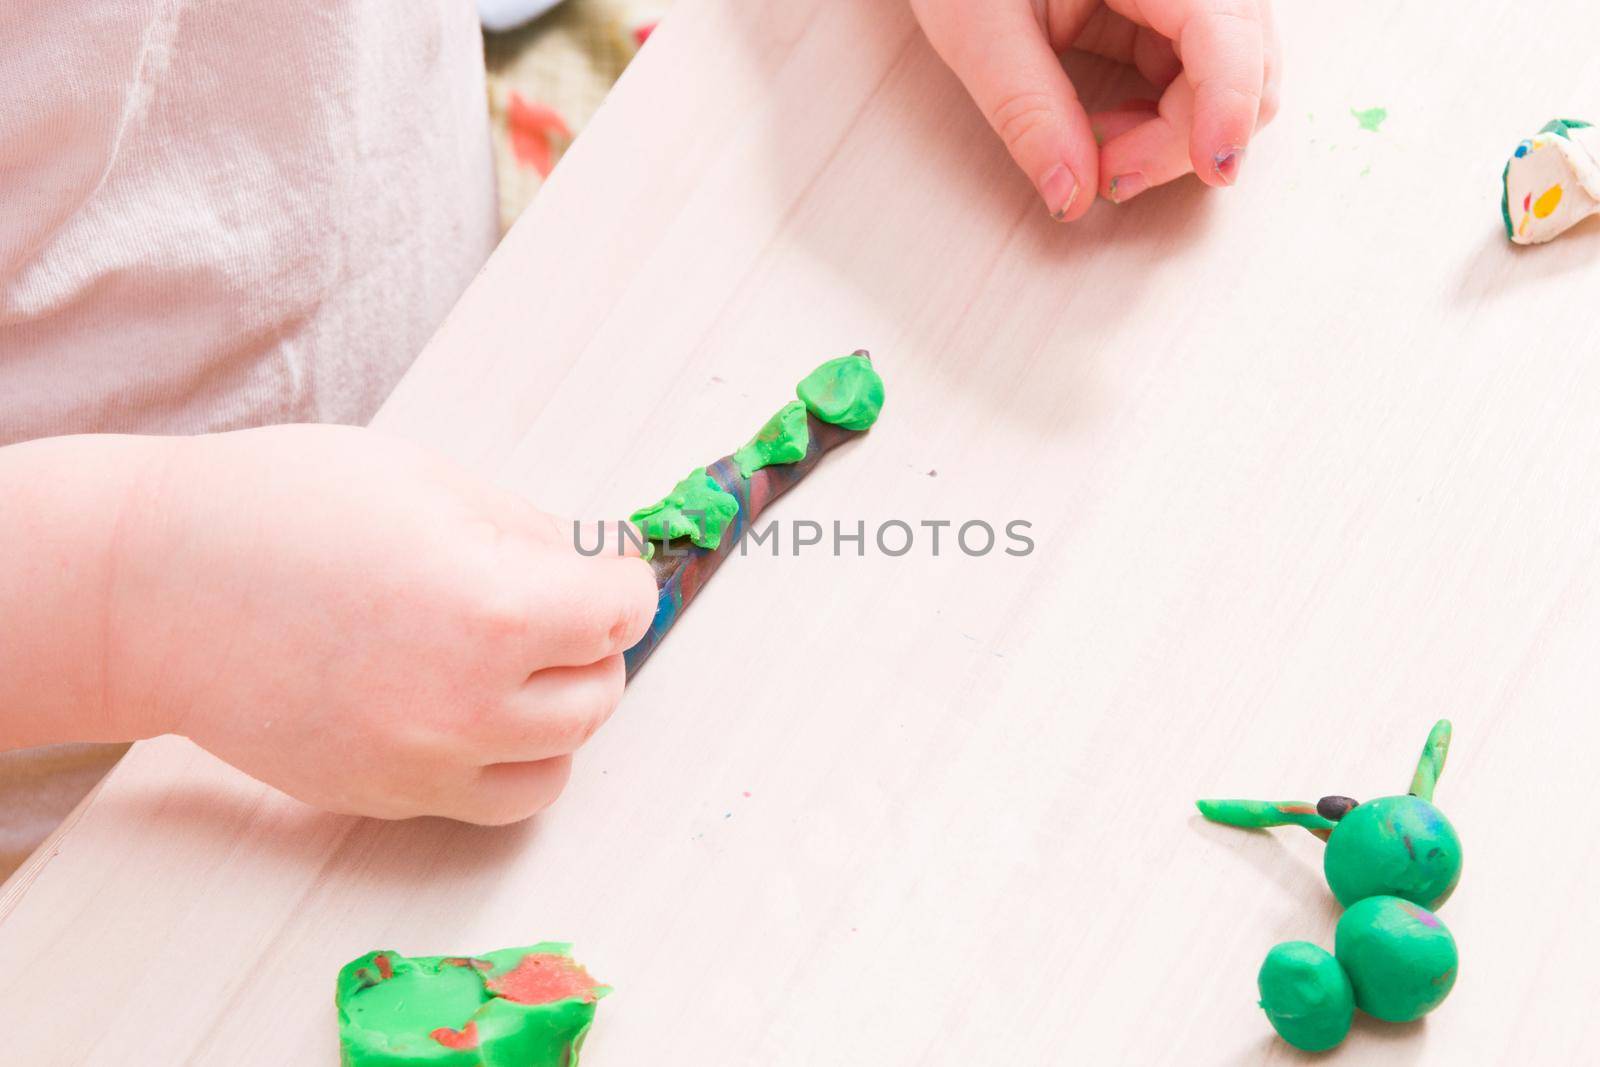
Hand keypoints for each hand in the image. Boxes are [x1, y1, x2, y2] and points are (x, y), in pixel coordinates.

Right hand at [107, 425, 654, 822]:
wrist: (151, 588)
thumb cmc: (280, 509)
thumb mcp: (430, 483)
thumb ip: (532, 533)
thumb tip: (594, 565)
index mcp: (495, 611)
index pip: (622, 613)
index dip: (620, 581)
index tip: (602, 568)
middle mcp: (468, 706)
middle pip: (600, 694)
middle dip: (594, 644)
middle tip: (559, 605)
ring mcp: (421, 764)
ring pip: (556, 764)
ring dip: (559, 713)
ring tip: (518, 664)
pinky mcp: (381, 796)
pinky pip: (487, 798)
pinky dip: (503, 759)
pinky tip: (468, 704)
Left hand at [911, 0, 1279, 215]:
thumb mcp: (980, 29)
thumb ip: (1028, 113)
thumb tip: (1071, 196)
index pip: (1225, 29)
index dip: (1230, 102)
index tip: (1213, 167)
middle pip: (1244, 63)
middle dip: (1188, 137)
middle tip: (1110, 177)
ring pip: (1231, 79)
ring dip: (1176, 136)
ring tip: (1100, 149)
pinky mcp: (1169, 16)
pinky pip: (1198, 80)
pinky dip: (1163, 123)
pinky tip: (1110, 131)